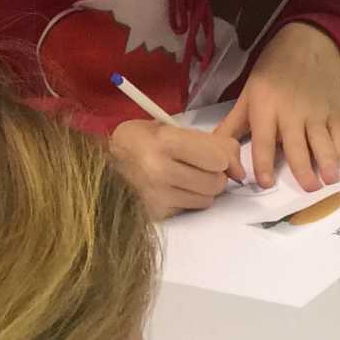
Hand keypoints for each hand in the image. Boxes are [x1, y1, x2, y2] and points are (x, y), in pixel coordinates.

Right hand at [106, 120, 239, 217]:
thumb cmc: (139, 141)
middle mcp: (160, 170)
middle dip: (215, 174)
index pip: (219, 158)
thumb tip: (238, 170)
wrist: (100, 165)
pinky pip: (192, 208)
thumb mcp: (169, 128)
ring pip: (207, 198)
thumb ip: (208, 142)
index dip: (224, 158)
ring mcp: (157, 195)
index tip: (217, 156)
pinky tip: (175, 188)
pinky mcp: (157, 212)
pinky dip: (190, 199)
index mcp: (165, 142)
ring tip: (186, 177)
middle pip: (216, 181)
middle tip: (200, 167)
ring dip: (204, 188)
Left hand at [217, 22, 339, 191]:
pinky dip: (339, 150)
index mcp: (265, 107)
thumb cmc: (273, 71)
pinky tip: (337, 163)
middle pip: (297, 145)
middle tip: (308, 189)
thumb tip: (215, 150)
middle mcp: (292, 112)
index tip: (265, 183)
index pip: (263, 140)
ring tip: (330, 180)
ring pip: (322, 141)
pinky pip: (338, 134)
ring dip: (327, 162)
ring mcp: (316, 111)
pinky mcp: (335, 111)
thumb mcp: (248, 94)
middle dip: (302, 168)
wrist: (308, 45)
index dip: (264, 162)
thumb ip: (233, 124)